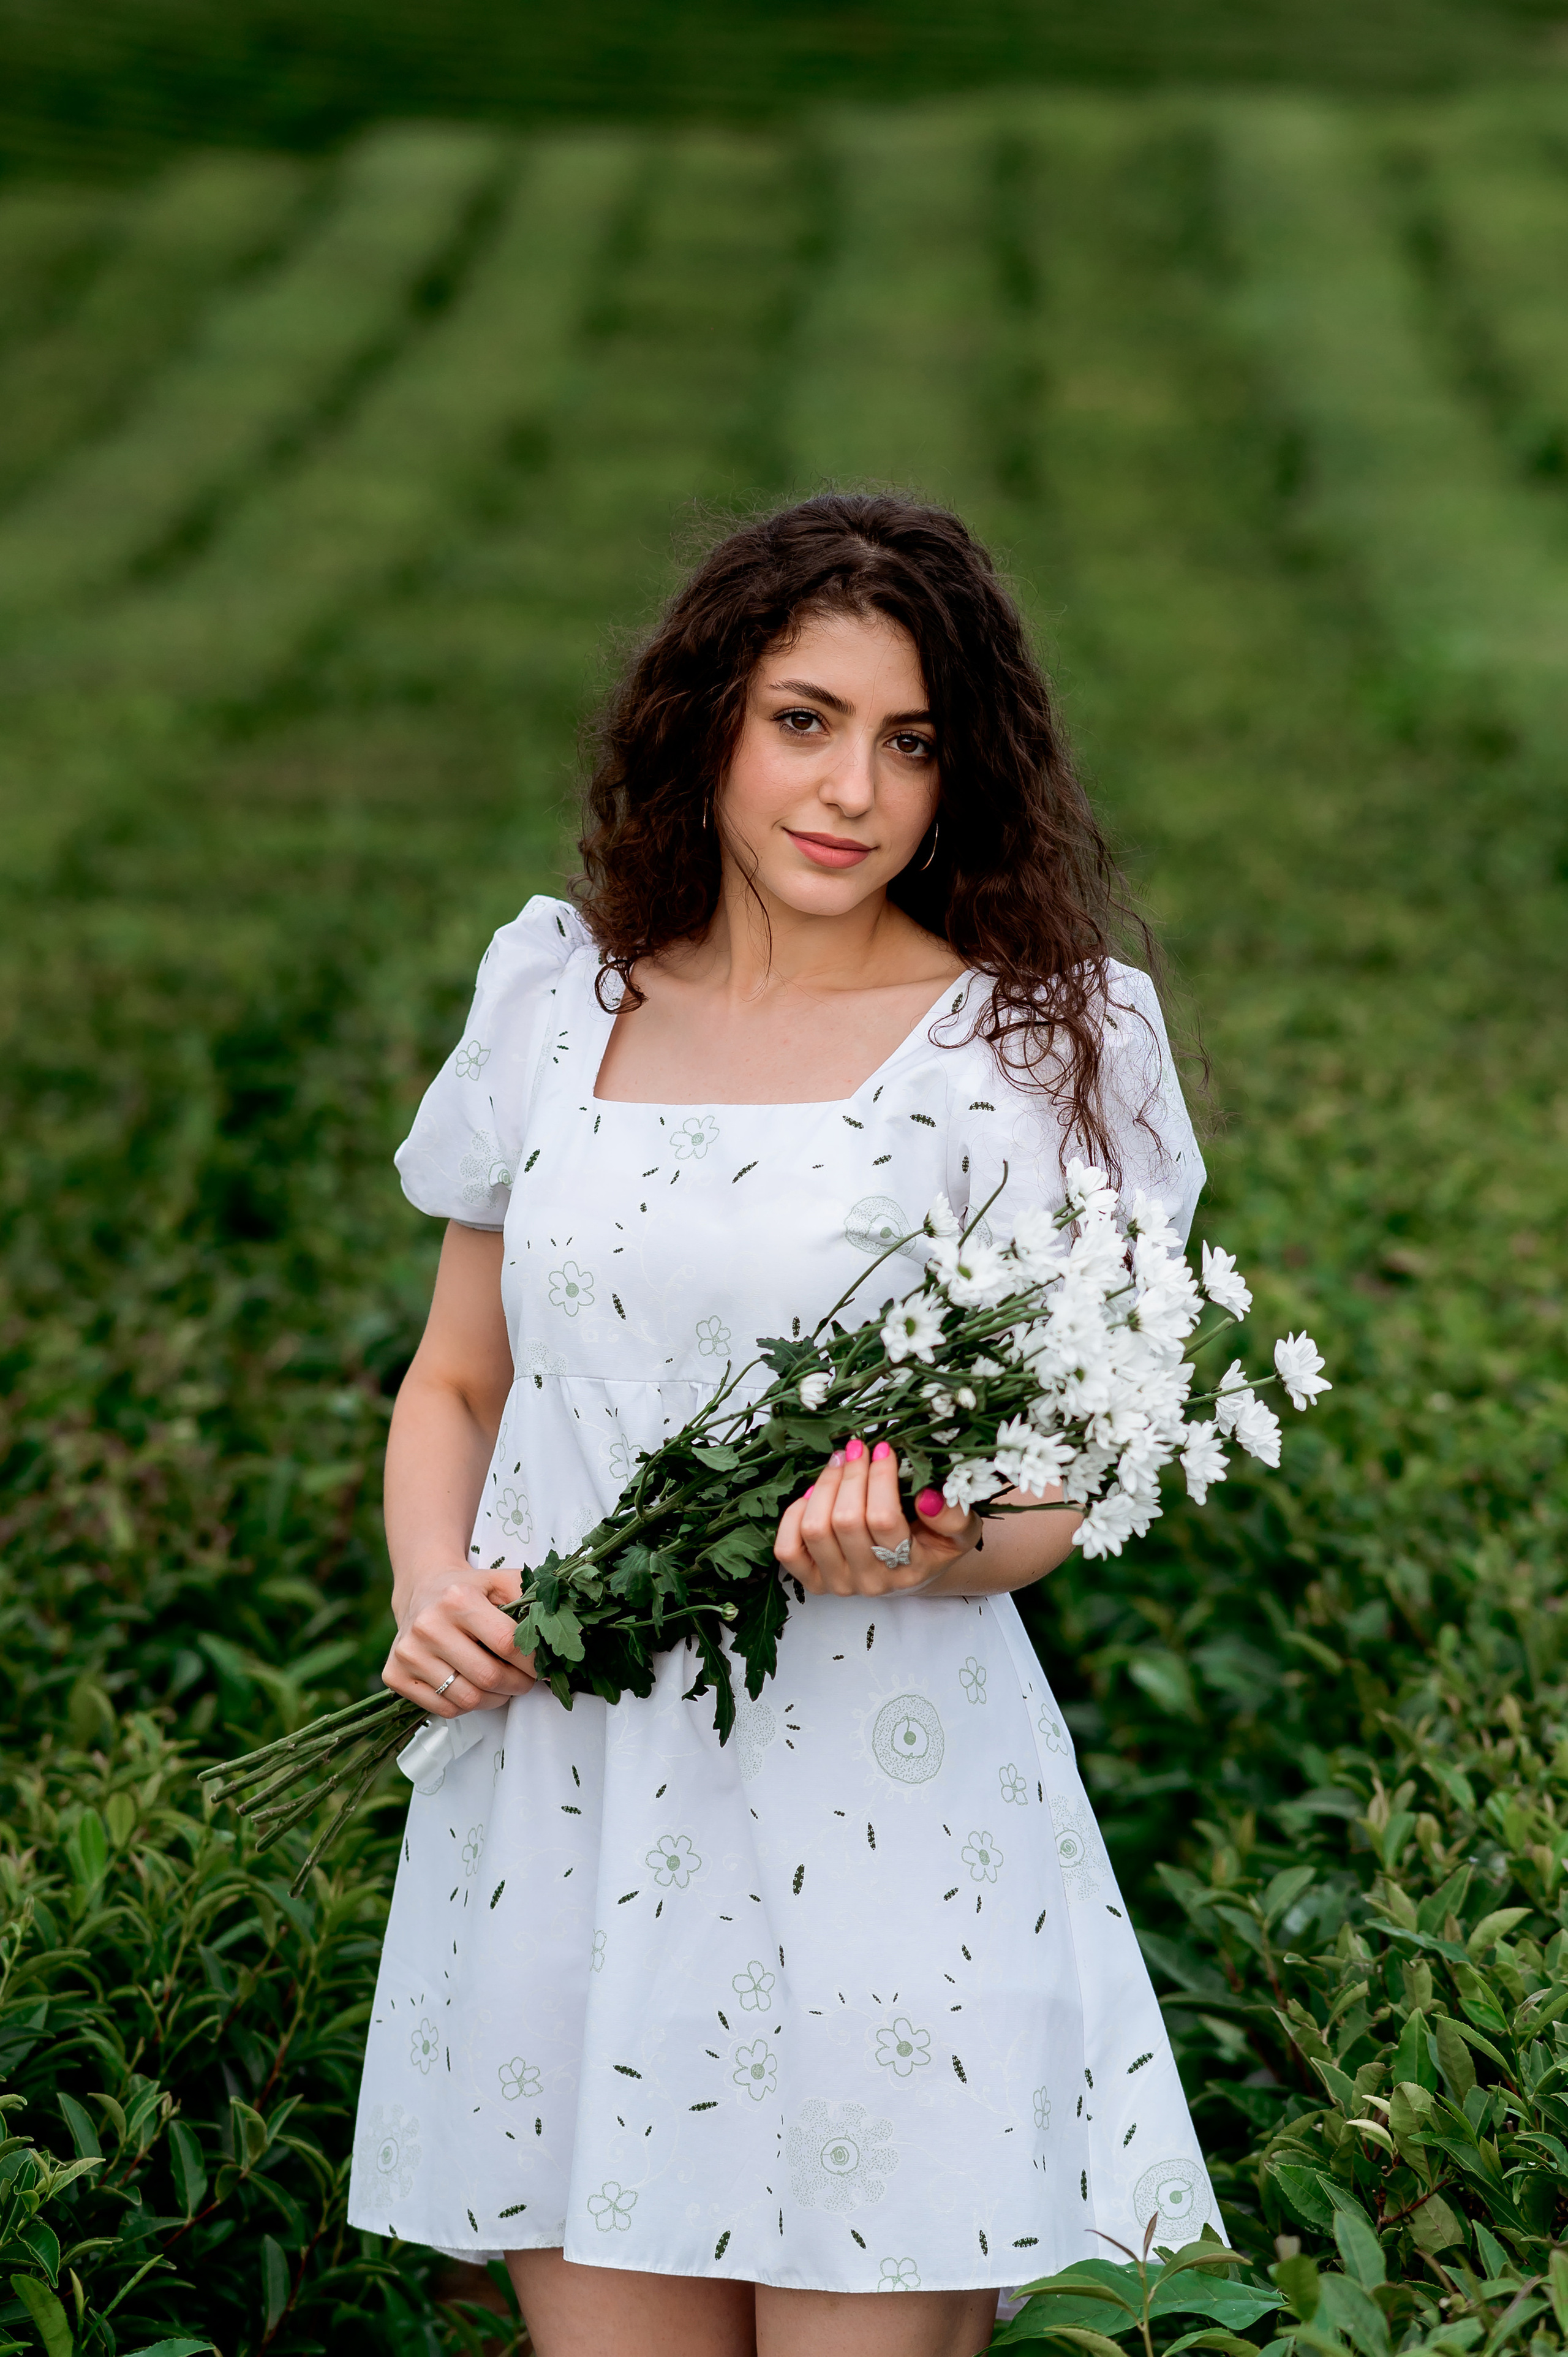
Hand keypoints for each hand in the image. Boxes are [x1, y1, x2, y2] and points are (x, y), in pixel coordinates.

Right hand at [383, 1565, 538, 1716]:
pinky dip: (467, 1705)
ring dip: (496, 1699)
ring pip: (468, 1700)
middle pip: (489, 1677)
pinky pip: (444, 1709)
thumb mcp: (502, 1581)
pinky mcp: (394, 1675)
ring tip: (502, 1683)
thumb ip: (533, 1599)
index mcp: (458, 1599)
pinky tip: (472, 1684)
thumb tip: (565, 1633)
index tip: (543, 1667)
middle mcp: (427, 1626)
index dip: (533, 1662)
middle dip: (518, 1685)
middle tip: (526, 1680)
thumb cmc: (470, 1590)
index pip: (507, 1643)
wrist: (421, 1588)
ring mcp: (408, 1653)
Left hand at [772, 1438, 979, 1596]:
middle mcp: (871, 1582)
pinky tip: (814, 1495)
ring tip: (839, 1463)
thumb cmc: (934, 1542)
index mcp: (909, 1569)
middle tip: (858, 1449)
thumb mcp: (961, 1529)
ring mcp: (838, 1583)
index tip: (883, 1449)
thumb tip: (927, 1498)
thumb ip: (954, 1516)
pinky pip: (788, 1548)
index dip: (879, 1477)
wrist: (913, 1569)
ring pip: (815, 1529)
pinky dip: (795, 1515)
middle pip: (845, 1521)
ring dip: (824, 1487)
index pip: (883, 1519)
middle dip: (850, 1474)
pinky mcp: (812, 1580)